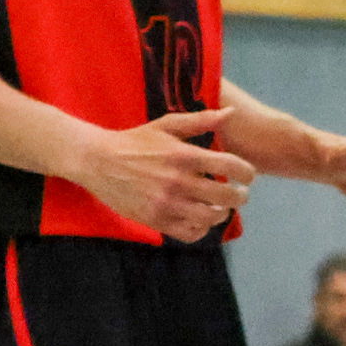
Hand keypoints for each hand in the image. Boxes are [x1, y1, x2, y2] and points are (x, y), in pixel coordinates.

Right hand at [70, 108, 252, 239]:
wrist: (97, 161)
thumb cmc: (136, 141)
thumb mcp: (167, 125)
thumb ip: (201, 121)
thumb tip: (231, 112)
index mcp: (184, 156)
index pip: (230, 166)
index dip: (247, 173)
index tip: (248, 176)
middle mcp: (178, 181)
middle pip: (226, 196)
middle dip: (240, 196)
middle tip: (240, 194)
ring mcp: (166, 203)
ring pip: (210, 218)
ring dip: (222, 214)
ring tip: (221, 208)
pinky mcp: (155, 220)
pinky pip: (189, 233)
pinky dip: (201, 229)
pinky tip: (200, 219)